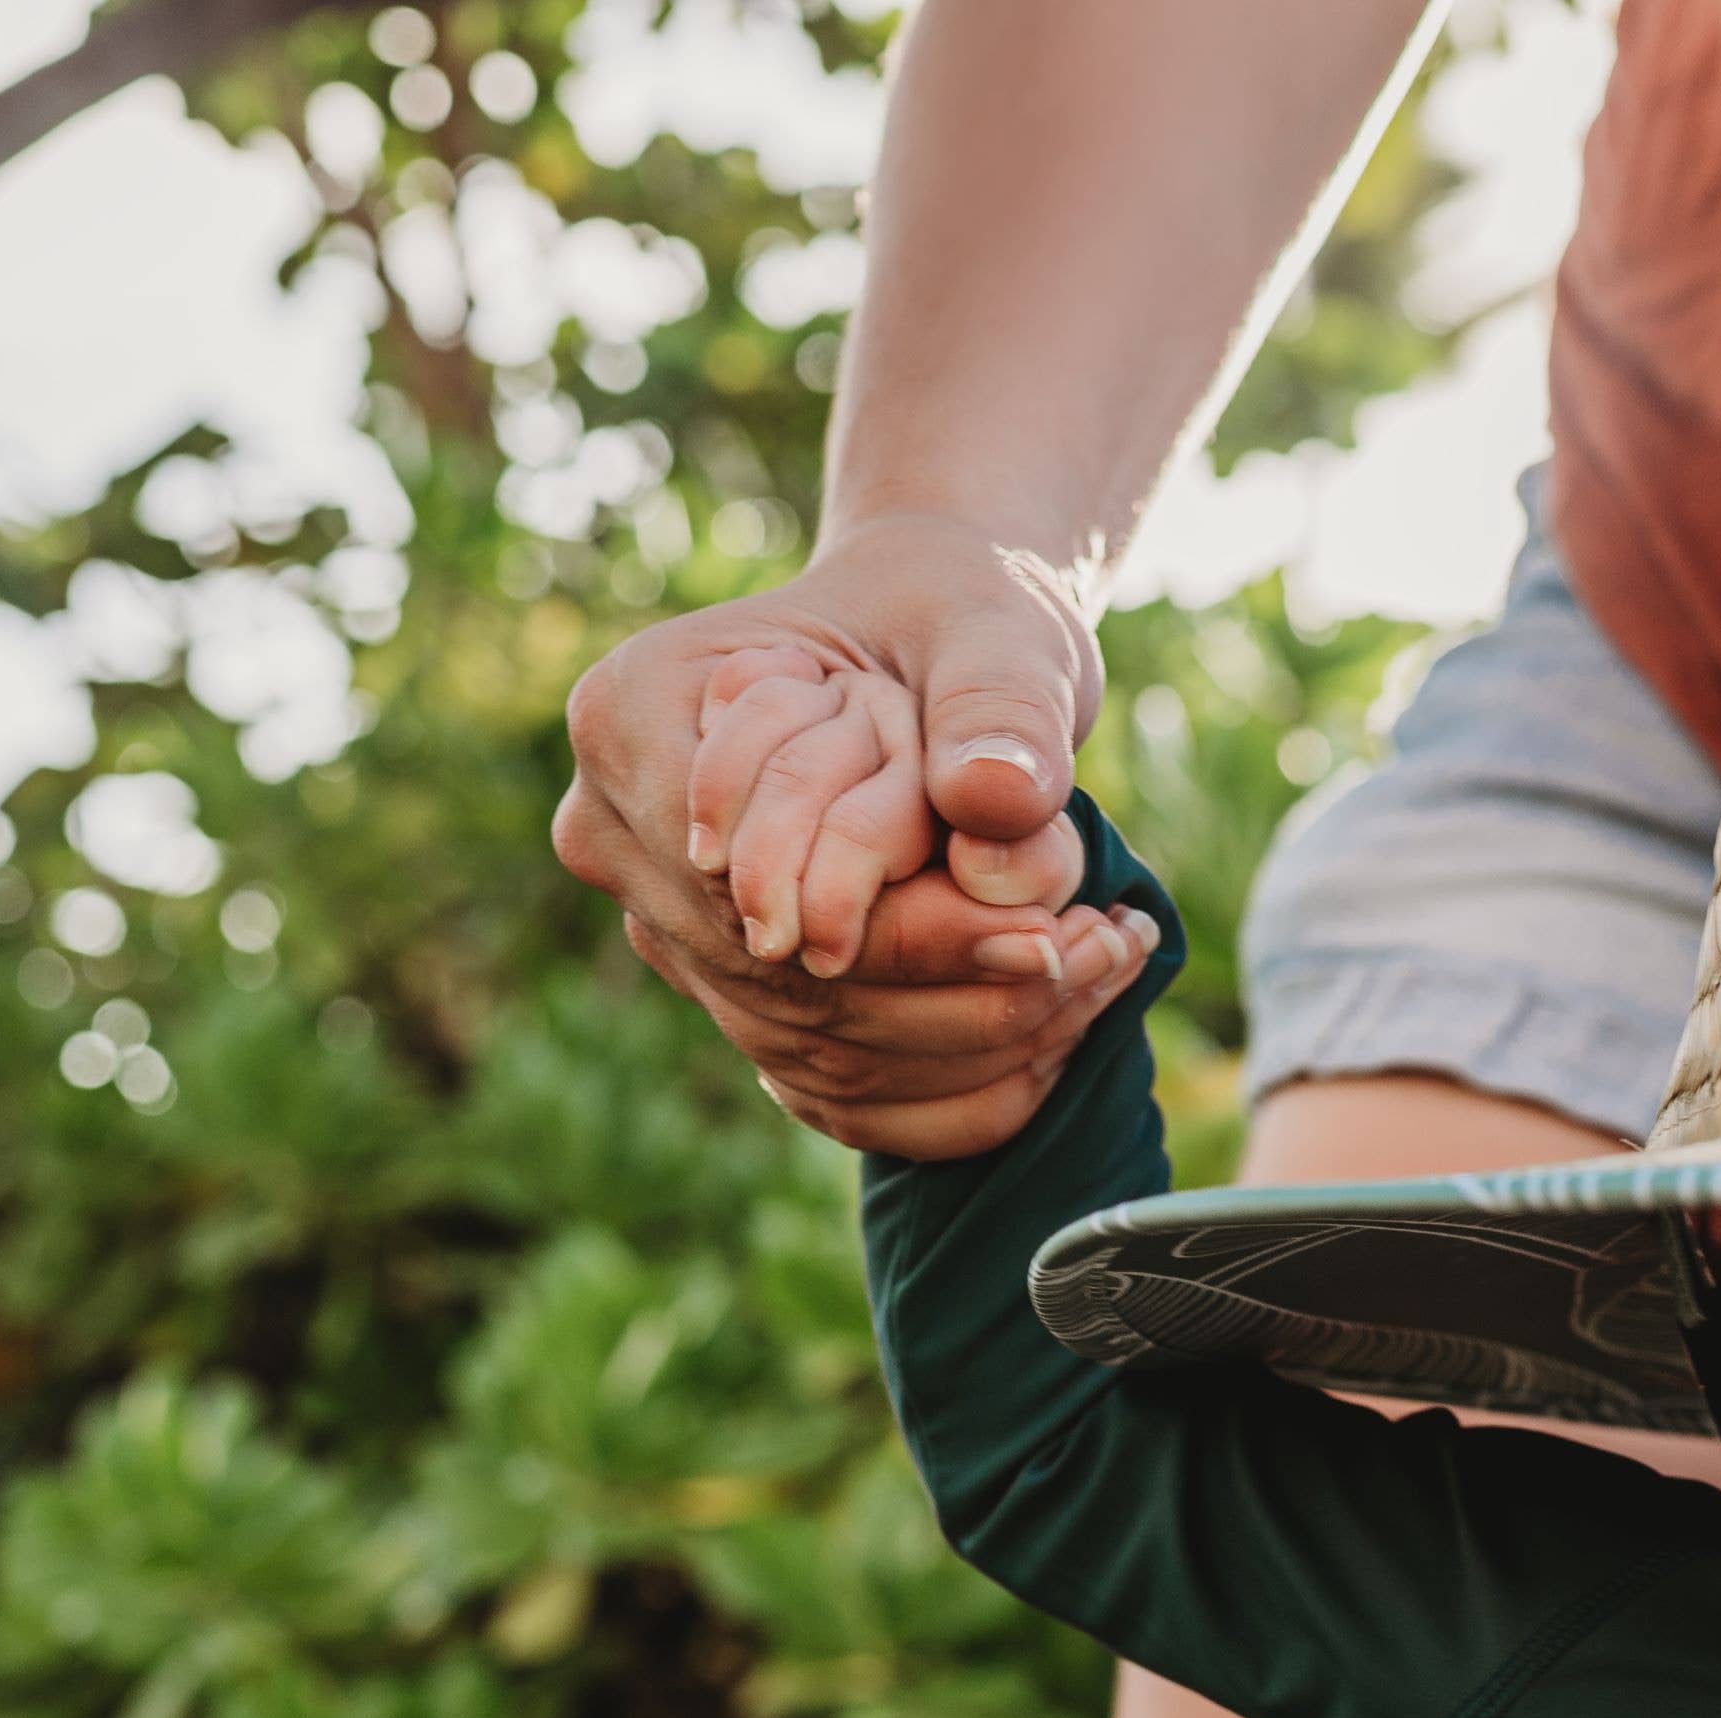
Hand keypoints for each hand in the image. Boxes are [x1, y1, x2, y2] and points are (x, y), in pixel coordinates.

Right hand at [554, 511, 1158, 1148]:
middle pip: (789, 980)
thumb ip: (999, 708)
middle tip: (1107, 959)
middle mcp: (614, 835)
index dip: (914, 927)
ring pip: (819, 1050)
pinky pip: (834, 1095)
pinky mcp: (723, 997)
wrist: (927, 645)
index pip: (762, 877)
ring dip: (975, 1043)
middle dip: (962, 991)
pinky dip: (955, 1090)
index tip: (1057, 933)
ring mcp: (660, 928)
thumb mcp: (995, 632)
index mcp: (630, 716)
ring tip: (1103, 980)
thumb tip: (998, 801)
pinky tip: (1060, 1043)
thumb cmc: (950, 619)